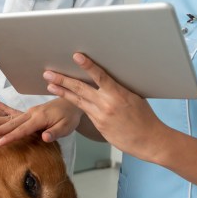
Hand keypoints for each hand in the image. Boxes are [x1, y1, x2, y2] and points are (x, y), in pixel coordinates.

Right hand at [0, 97, 82, 144]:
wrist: (72, 103)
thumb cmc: (69, 117)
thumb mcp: (66, 127)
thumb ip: (54, 132)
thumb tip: (44, 137)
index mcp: (40, 118)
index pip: (23, 130)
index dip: (11, 136)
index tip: (0, 142)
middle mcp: (32, 114)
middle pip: (12, 123)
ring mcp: (29, 112)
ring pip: (10, 117)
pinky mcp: (30, 112)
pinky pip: (14, 110)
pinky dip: (4, 107)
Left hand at [43, 53, 165, 157]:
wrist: (148, 140)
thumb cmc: (145, 117)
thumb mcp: (135, 97)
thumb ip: (118, 89)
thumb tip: (108, 80)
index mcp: (118, 94)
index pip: (100, 76)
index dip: (87, 65)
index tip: (76, 56)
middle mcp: (106, 104)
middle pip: (80, 89)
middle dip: (62, 80)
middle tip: (48, 73)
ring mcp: (100, 116)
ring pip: (77, 101)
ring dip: (62, 92)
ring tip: (49, 85)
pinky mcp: (98, 126)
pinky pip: (85, 111)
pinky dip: (75, 104)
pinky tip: (67, 98)